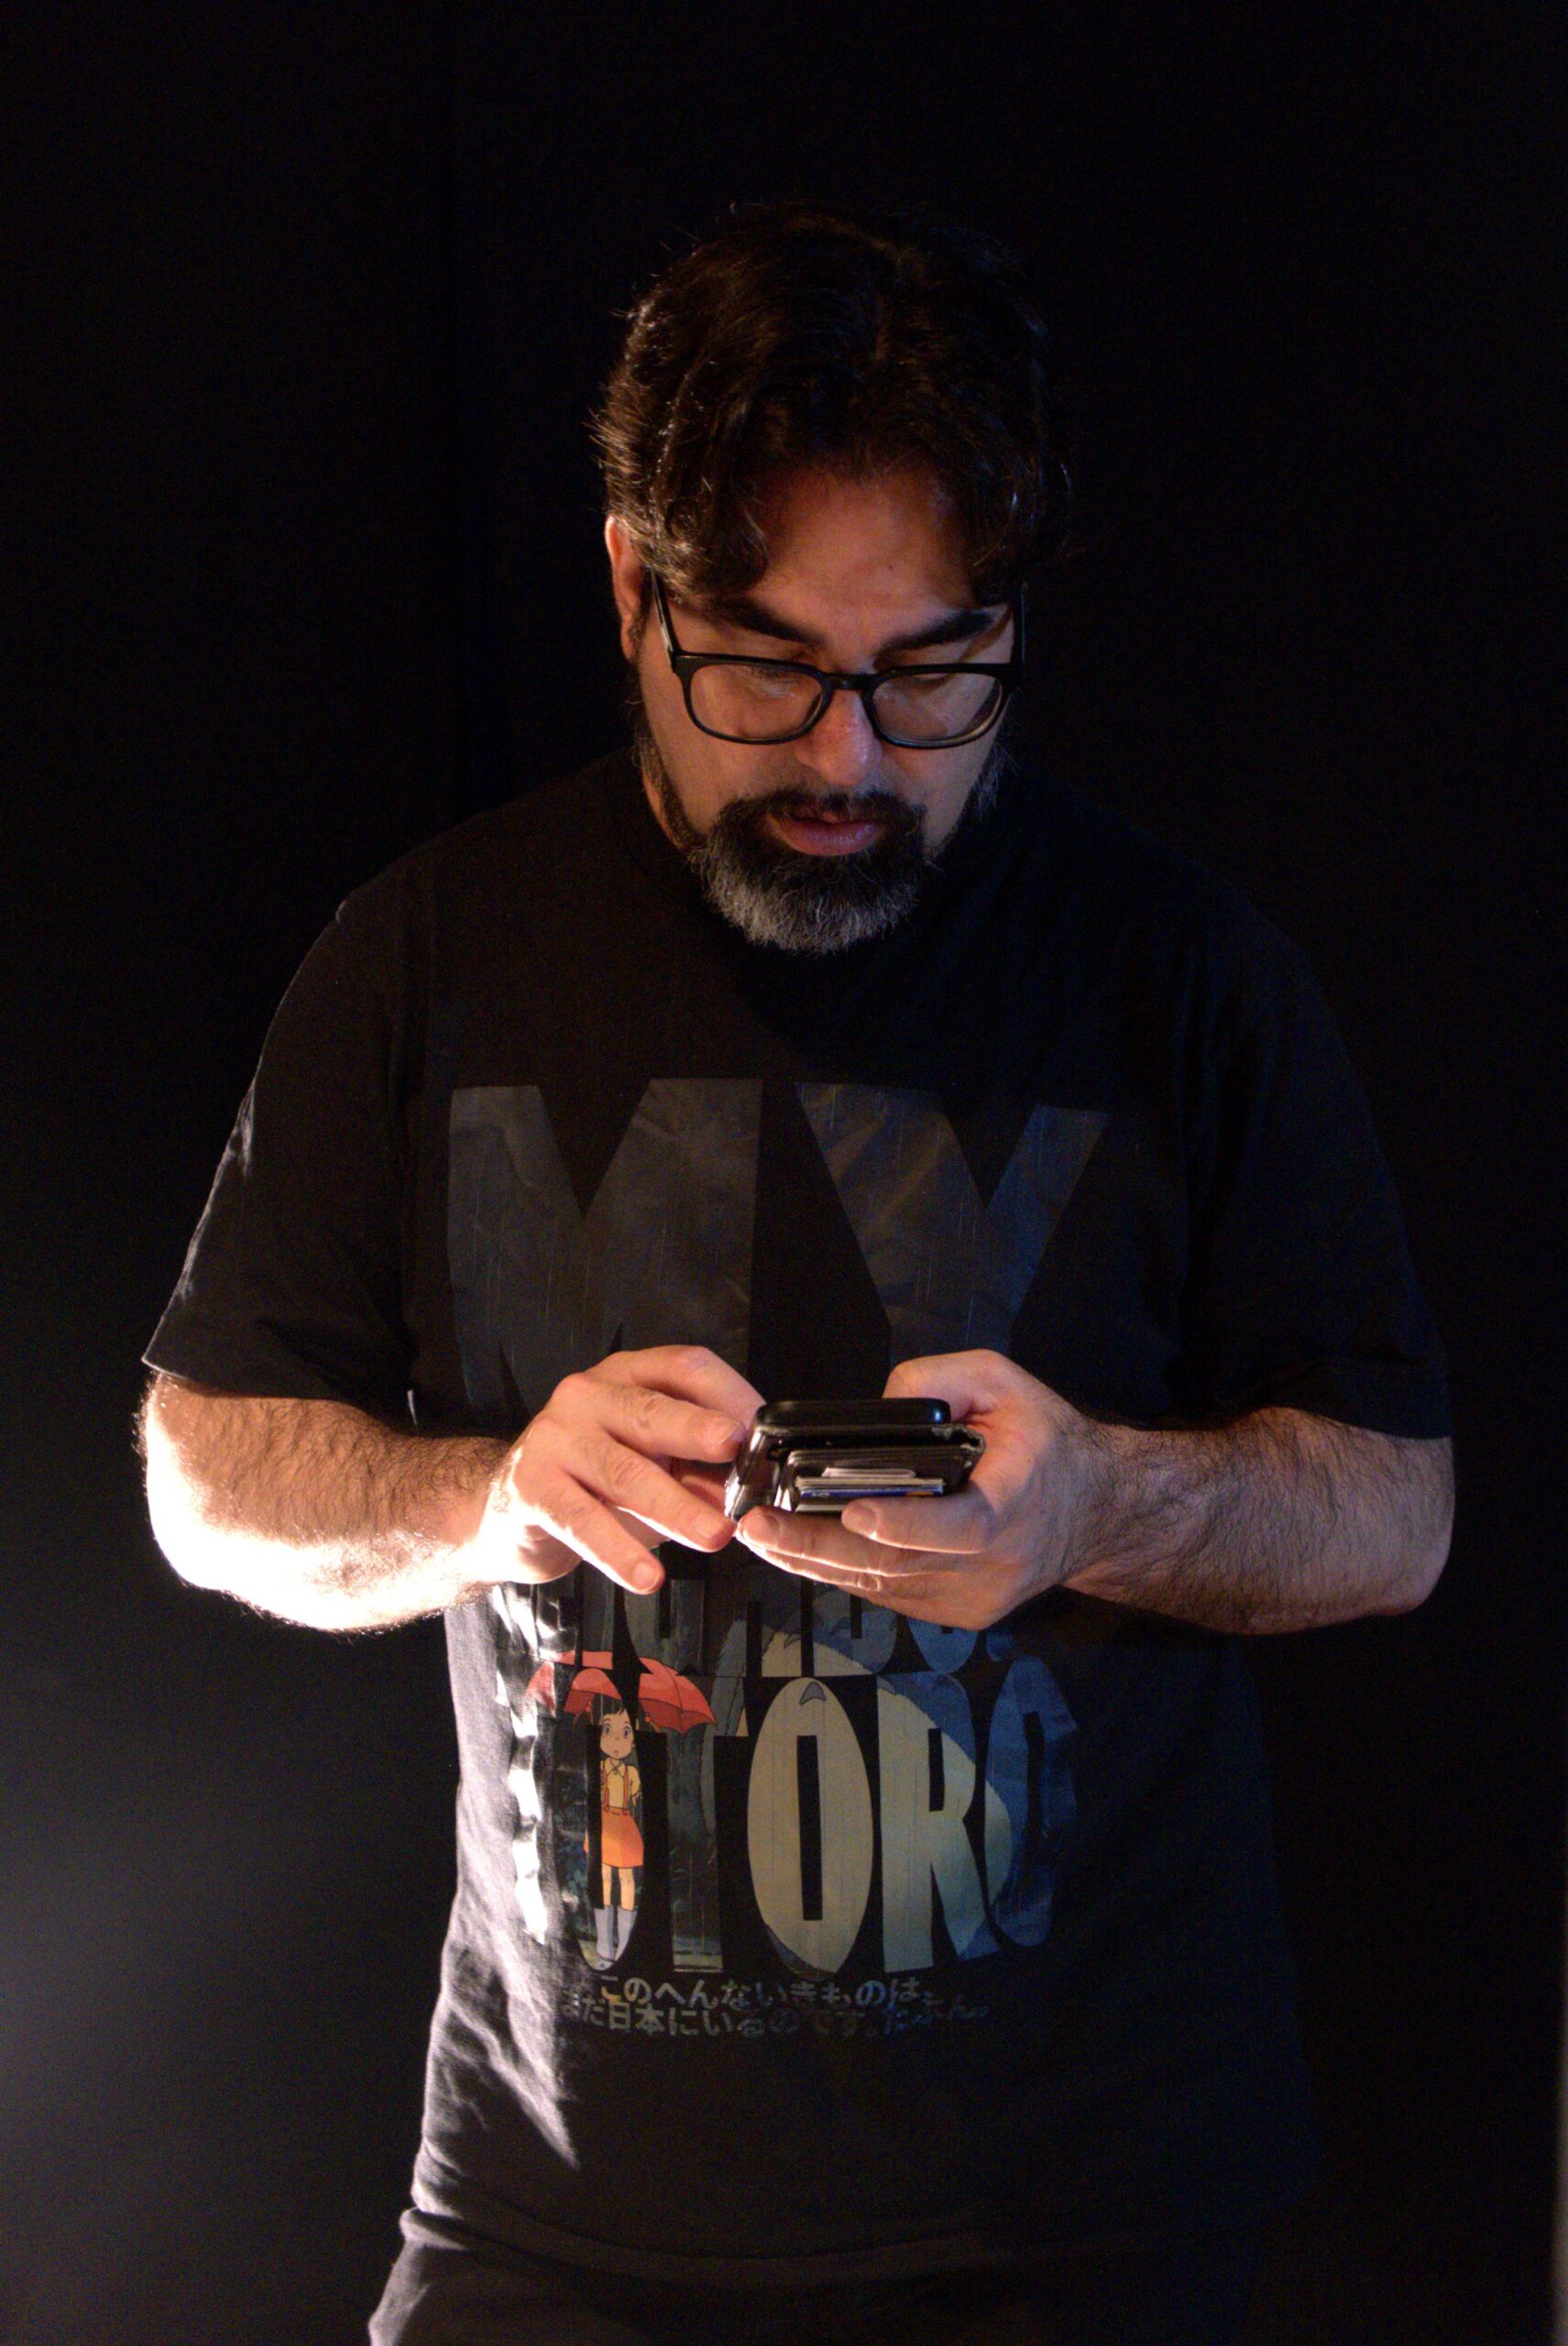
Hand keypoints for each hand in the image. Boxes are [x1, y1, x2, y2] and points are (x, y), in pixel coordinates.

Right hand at [471, 1345, 763, 1595]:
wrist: (506, 1511)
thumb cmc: (594, 1482)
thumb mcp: (652, 1464)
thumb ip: (697, 1469)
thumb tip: (753, 1490)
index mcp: (627, 1376)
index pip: (684, 1367)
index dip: (729, 1395)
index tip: (764, 1431)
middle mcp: (588, 1395)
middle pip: (652, 1411)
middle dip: (700, 1434)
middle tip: (740, 1457)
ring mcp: (555, 1436)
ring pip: (624, 1472)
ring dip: (675, 1507)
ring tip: (715, 1535)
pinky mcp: (531, 1485)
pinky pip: (583, 1521)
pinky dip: (619, 1552)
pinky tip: (647, 1578)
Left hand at [734, 1350, 1103, 1631]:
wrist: (1098, 1511)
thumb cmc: (1047, 1440)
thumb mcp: (1005, 1382)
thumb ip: (942, 1381)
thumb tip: (879, 1407)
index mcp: (1011, 1507)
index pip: (956, 1526)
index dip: (902, 1523)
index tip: (852, 1510)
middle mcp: (992, 1566)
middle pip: (897, 1566)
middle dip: (817, 1547)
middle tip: (758, 1528)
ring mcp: (974, 1600)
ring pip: (884, 1587)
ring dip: (817, 1564)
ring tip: (761, 1538)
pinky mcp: (960, 1615)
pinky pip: (891, 1595)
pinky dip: (845, 1573)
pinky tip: (802, 1552)